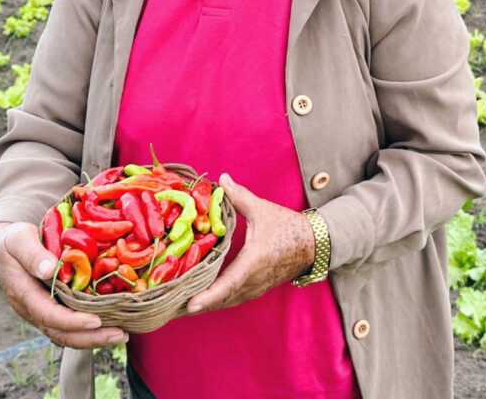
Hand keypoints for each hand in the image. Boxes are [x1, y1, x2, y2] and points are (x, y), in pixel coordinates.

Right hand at [0, 221, 127, 348]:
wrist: (3, 248)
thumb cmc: (13, 240)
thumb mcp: (18, 238)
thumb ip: (32, 253)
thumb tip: (49, 270)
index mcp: (23, 293)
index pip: (48, 314)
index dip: (72, 321)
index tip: (96, 320)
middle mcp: (31, 309)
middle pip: (60, 333)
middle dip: (90, 338)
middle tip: (120, 334)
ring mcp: (40, 312)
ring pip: (65, 335)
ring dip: (93, 338)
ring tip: (121, 334)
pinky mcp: (50, 310)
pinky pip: (68, 327)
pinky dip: (88, 331)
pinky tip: (111, 325)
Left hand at [186, 174, 314, 313]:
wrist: (314, 244)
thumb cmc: (288, 227)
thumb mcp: (262, 210)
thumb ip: (239, 196)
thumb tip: (221, 179)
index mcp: (253, 262)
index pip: (227, 285)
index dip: (207, 296)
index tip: (189, 304)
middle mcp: (254, 280)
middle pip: (222, 299)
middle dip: (197, 304)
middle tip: (171, 305)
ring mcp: (257, 287)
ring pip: (227, 302)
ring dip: (207, 304)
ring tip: (181, 304)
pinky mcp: (258, 288)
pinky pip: (234, 299)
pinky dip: (218, 300)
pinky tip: (204, 297)